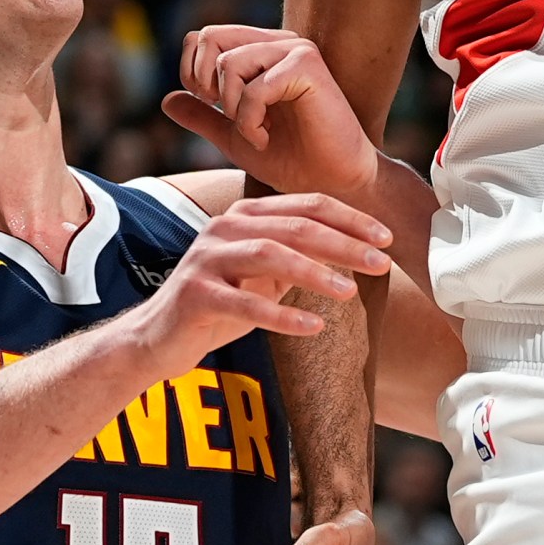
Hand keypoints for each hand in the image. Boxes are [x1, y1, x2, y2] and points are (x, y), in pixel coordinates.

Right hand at [140, 194, 391, 364]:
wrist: (157, 338)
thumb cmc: (220, 304)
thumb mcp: (264, 276)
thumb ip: (299, 257)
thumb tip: (356, 251)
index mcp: (246, 216)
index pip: (307, 207)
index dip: (350, 219)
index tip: (386, 238)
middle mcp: (225, 228)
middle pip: (295, 227)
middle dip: (344, 243)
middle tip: (382, 262)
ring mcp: (207, 258)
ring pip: (270, 255)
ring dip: (315, 272)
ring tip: (350, 291)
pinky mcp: (195, 294)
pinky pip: (243, 303)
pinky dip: (282, 314)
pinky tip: (314, 326)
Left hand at [165, 26, 381, 201]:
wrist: (329, 183)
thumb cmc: (290, 160)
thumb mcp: (233, 137)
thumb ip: (203, 116)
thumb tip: (166, 100)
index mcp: (260, 50)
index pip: (202, 37)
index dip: (193, 73)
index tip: (214, 108)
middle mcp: (278, 43)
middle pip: (209, 36)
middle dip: (205, 83)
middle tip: (227, 116)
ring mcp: (295, 50)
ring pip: (229, 62)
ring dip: (232, 109)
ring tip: (254, 133)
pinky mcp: (308, 67)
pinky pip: (255, 87)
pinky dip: (250, 121)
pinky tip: (264, 140)